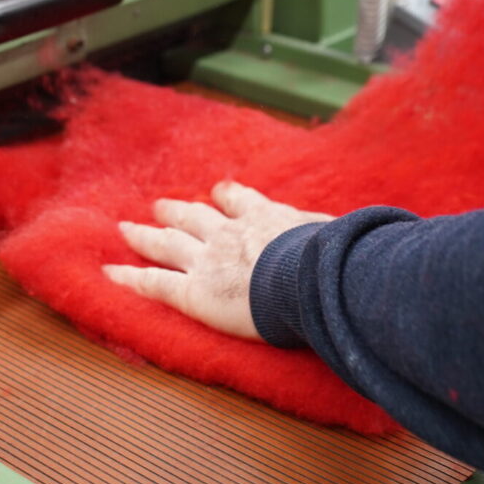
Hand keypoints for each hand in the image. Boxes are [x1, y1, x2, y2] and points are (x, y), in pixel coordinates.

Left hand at [104, 182, 332, 339]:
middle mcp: (229, 234)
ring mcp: (206, 260)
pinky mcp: (192, 291)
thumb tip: (374, 230)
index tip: (220, 192)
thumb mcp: (337, 234)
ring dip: (147, 235)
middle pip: (196, 217)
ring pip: (167, 243)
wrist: (307, 278)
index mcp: (265, 218)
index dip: (228, 197)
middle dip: (178, 211)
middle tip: (162, 204)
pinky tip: (109, 272)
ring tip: (128, 228)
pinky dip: (128, 276)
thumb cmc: (329, 259)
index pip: (242, 202)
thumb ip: (337, 233)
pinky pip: (152, 282)